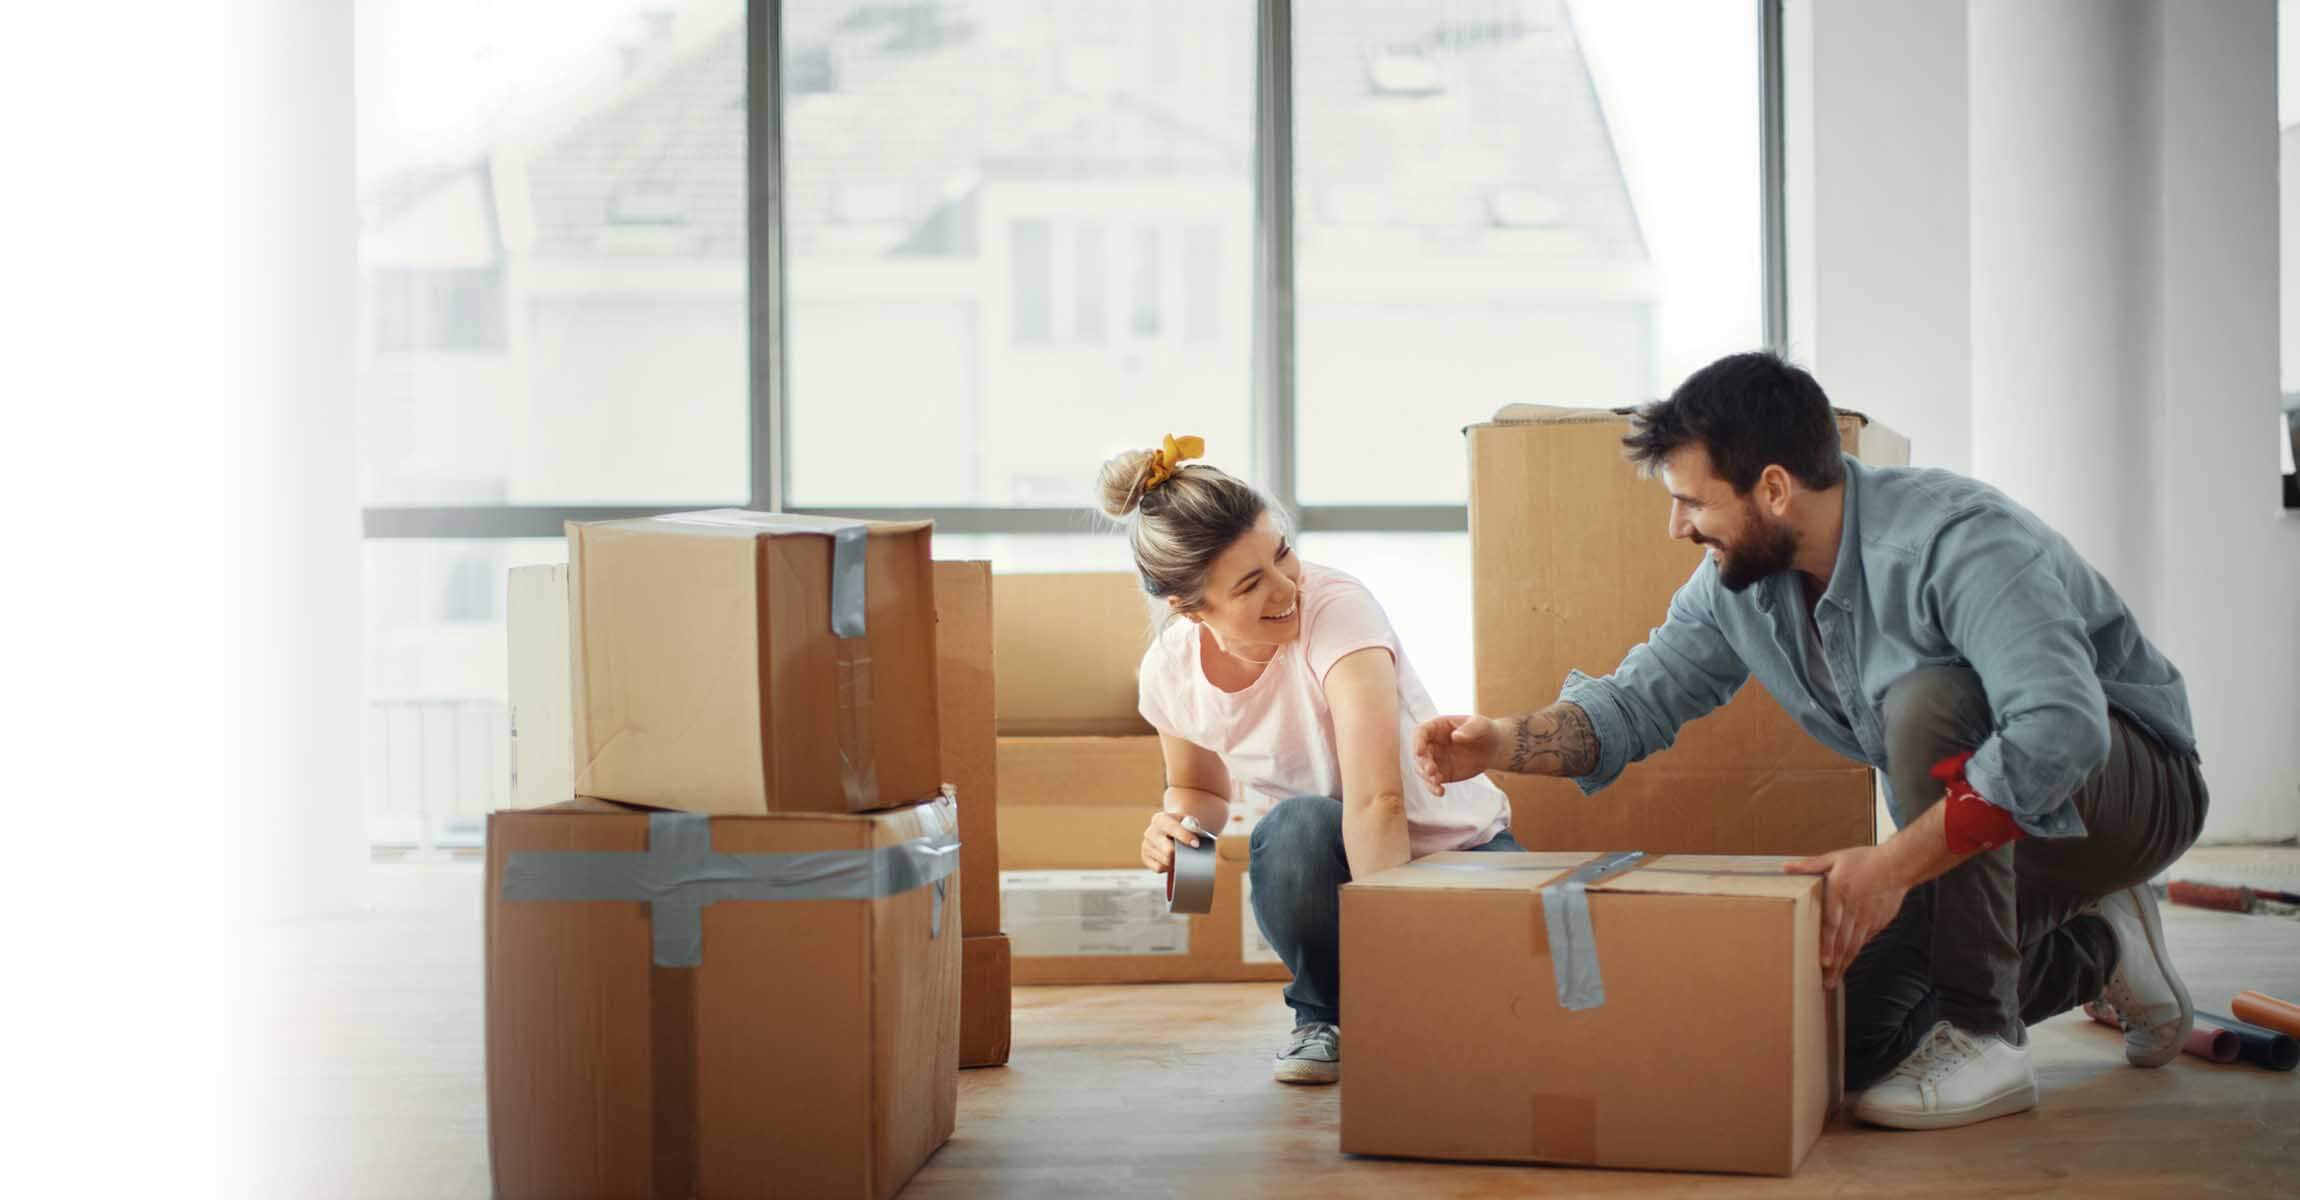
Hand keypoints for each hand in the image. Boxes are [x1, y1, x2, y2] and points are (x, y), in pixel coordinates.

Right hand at [1140, 811, 1204, 872]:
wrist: (1172, 830)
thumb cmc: (1183, 827)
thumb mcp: (1189, 822)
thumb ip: (1192, 829)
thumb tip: (1194, 842)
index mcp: (1160, 819)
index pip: (1172, 828)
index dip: (1185, 836)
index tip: (1196, 844)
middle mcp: (1150, 832)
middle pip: (1169, 850)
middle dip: (1182, 854)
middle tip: (1190, 855)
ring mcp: (1146, 845)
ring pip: (1166, 861)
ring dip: (1176, 861)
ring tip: (1181, 856)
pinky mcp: (1145, 857)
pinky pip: (1159, 868)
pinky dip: (1168, 867)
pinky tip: (1172, 860)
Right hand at [1413, 714, 1497, 794]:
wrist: (1493, 748)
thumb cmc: (1484, 730)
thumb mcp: (1480, 725)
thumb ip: (1469, 729)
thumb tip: (1455, 737)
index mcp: (1437, 728)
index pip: (1420, 733)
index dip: (1417, 742)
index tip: (1419, 752)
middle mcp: (1432, 744)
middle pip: (1420, 754)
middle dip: (1423, 764)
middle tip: (1432, 771)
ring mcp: (1436, 760)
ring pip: (1422, 770)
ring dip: (1426, 777)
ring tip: (1437, 782)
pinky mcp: (1442, 773)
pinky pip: (1433, 782)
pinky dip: (1434, 788)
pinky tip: (1441, 792)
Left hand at [1784, 845, 1909, 989]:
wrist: (1899, 864)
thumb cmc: (1866, 860)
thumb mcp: (1835, 858)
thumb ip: (1810, 865)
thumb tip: (1786, 868)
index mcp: (1840, 892)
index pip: (1832, 923)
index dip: (1828, 944)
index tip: (1824, 961)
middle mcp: (1854, 909)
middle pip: (1843, 941)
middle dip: (1834, 964)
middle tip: (1824, 981)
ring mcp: (1867, 918)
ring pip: (1854, 945)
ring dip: (1844, 964)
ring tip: (1833, 980)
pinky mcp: (1877, 923)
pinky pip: (1864, 941)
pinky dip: (1854, 954)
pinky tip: (1847, 964)